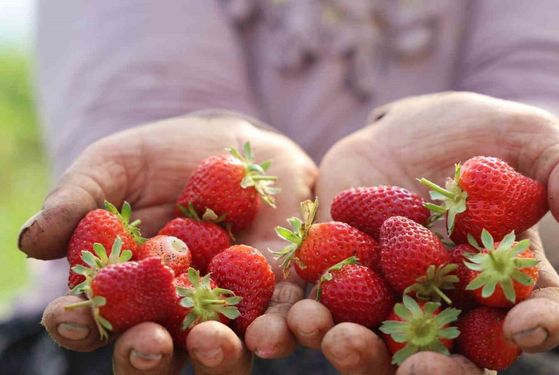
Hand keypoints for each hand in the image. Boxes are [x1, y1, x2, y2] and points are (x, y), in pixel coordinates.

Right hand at [18, 113, 316, 373]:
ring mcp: (227, 308)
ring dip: (214, 355)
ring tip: (210, 342)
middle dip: (146, 354)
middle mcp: (173, 311)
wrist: (236, 143)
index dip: (78, 324)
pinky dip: (277, 330)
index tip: (70, 315)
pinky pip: (278, 321)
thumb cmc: (164, 156)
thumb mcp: (115, 165)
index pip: (94, 319)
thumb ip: (77, 201)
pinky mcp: (277, 293)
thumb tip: (29, 242)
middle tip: (147, 343)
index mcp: (125, 289)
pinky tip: (271, 331)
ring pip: (218, 351)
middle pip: (155, 351)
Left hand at [287, 92, 558, 373]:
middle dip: (434, 368)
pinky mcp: (338, 274)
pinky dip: (306, 316)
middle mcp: (448, 303)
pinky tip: (293, 314)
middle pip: (448, 352)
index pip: (532, 316)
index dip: (535, 327)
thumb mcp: (533, 139)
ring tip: (340, 340)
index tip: (528, 328)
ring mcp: (390, 294)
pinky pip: (322, 304)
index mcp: (504, 283)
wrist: (411, 129)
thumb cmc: (482, 136)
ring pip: (377, 341)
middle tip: (420, 368)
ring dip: (357, 350)